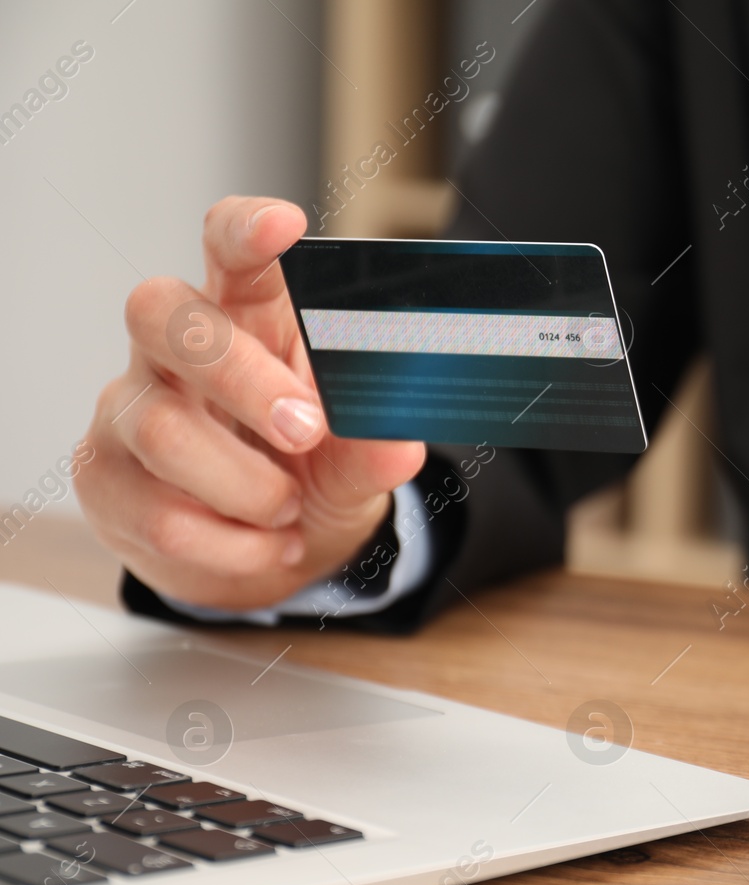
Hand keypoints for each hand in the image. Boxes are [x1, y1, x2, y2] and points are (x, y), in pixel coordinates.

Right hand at [78, 197, 425, 610]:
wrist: (266, 550)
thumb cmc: (309, 470)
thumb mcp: (356, 461)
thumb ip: (374, 449)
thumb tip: (399, 444)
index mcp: (249, 315)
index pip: (230, 247)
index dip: (248, 230)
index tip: (285, 225)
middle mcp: (176, 347)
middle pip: (170, 319)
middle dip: (242, 378)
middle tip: (306, 430)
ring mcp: (130, 407)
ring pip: (163, 430)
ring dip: (247, 486)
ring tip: (289, 510)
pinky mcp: (105, 475)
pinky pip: (160, 515)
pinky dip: (233, 545)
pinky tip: (267, 545)